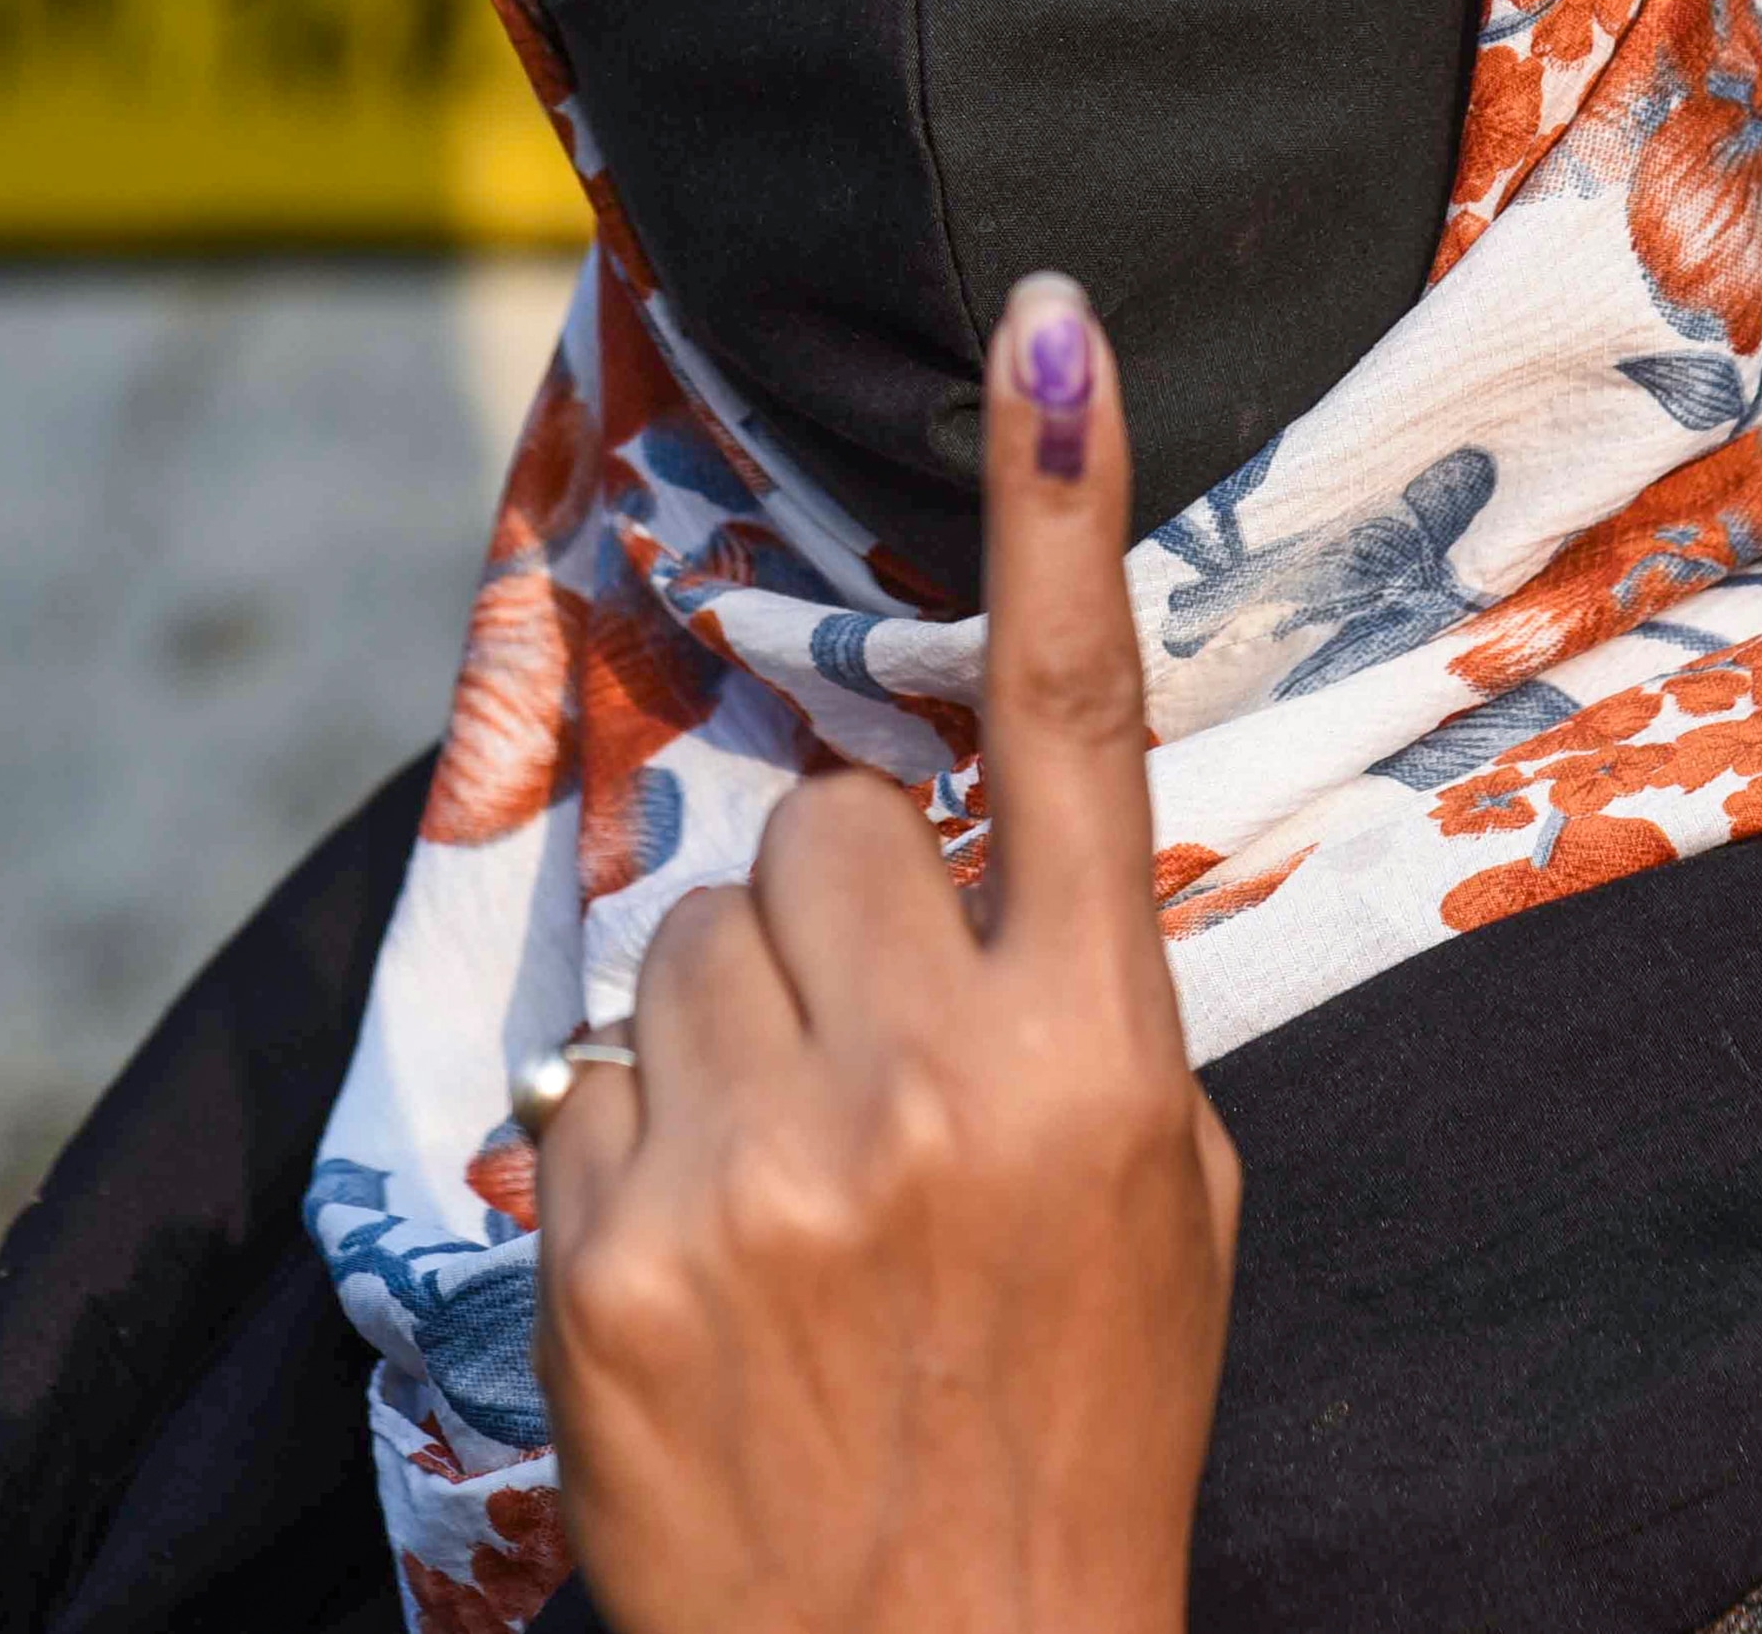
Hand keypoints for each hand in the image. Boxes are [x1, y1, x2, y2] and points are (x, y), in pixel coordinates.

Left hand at [534, 271, 1240, 1633]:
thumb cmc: (1071, 1437)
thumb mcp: (1166, 1212)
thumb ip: (1085, 1004)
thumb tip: (983, 846)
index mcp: (1097, 1066)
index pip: (1074, 730)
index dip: (1062, 509)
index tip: (1042, 324)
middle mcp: (929, 1086)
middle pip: (823, 824)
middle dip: (839, 910)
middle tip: (873, 1065)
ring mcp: (758, 1166)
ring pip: (690, 933)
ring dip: (732, 1022)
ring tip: (792, 1190)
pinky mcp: (610, 1246)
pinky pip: (595, 1070)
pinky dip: (642, 1138)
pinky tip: (711, 1264)